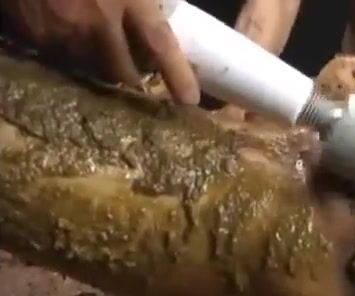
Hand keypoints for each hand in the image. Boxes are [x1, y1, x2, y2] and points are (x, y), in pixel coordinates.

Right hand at [0, 0, 199, 103]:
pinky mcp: (37, 36)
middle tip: (139, 66)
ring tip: (102, 44)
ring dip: (102, 64)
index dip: (178, 74)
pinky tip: (72, 31)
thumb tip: (167, 11)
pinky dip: (72, 52)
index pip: (159, 43)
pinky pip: (63, 58)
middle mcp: (98, 19)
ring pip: (94, 68)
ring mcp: (64, 30)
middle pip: (125, 71)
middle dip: (134, 74)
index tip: (189, 98)